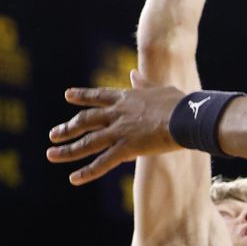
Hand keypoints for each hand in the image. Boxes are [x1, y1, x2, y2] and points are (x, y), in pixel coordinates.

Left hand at [47, 70, 182, 184]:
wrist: (188, 116)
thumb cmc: (179, 103)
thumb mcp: (159, 89)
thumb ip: (143, 84)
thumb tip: (133, 73)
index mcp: (127, 98)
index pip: (99, 96)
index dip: (83, 96)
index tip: (68, 95)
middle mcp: (118, 114)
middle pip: (86, 120)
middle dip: (68, 127)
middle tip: (53, 133)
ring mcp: (120, 131)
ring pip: (87, 142)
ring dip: (67, 150)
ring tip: (51, 154)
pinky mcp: (126, 148)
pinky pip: (102, 163)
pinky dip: (87, 172)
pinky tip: (73, 178)